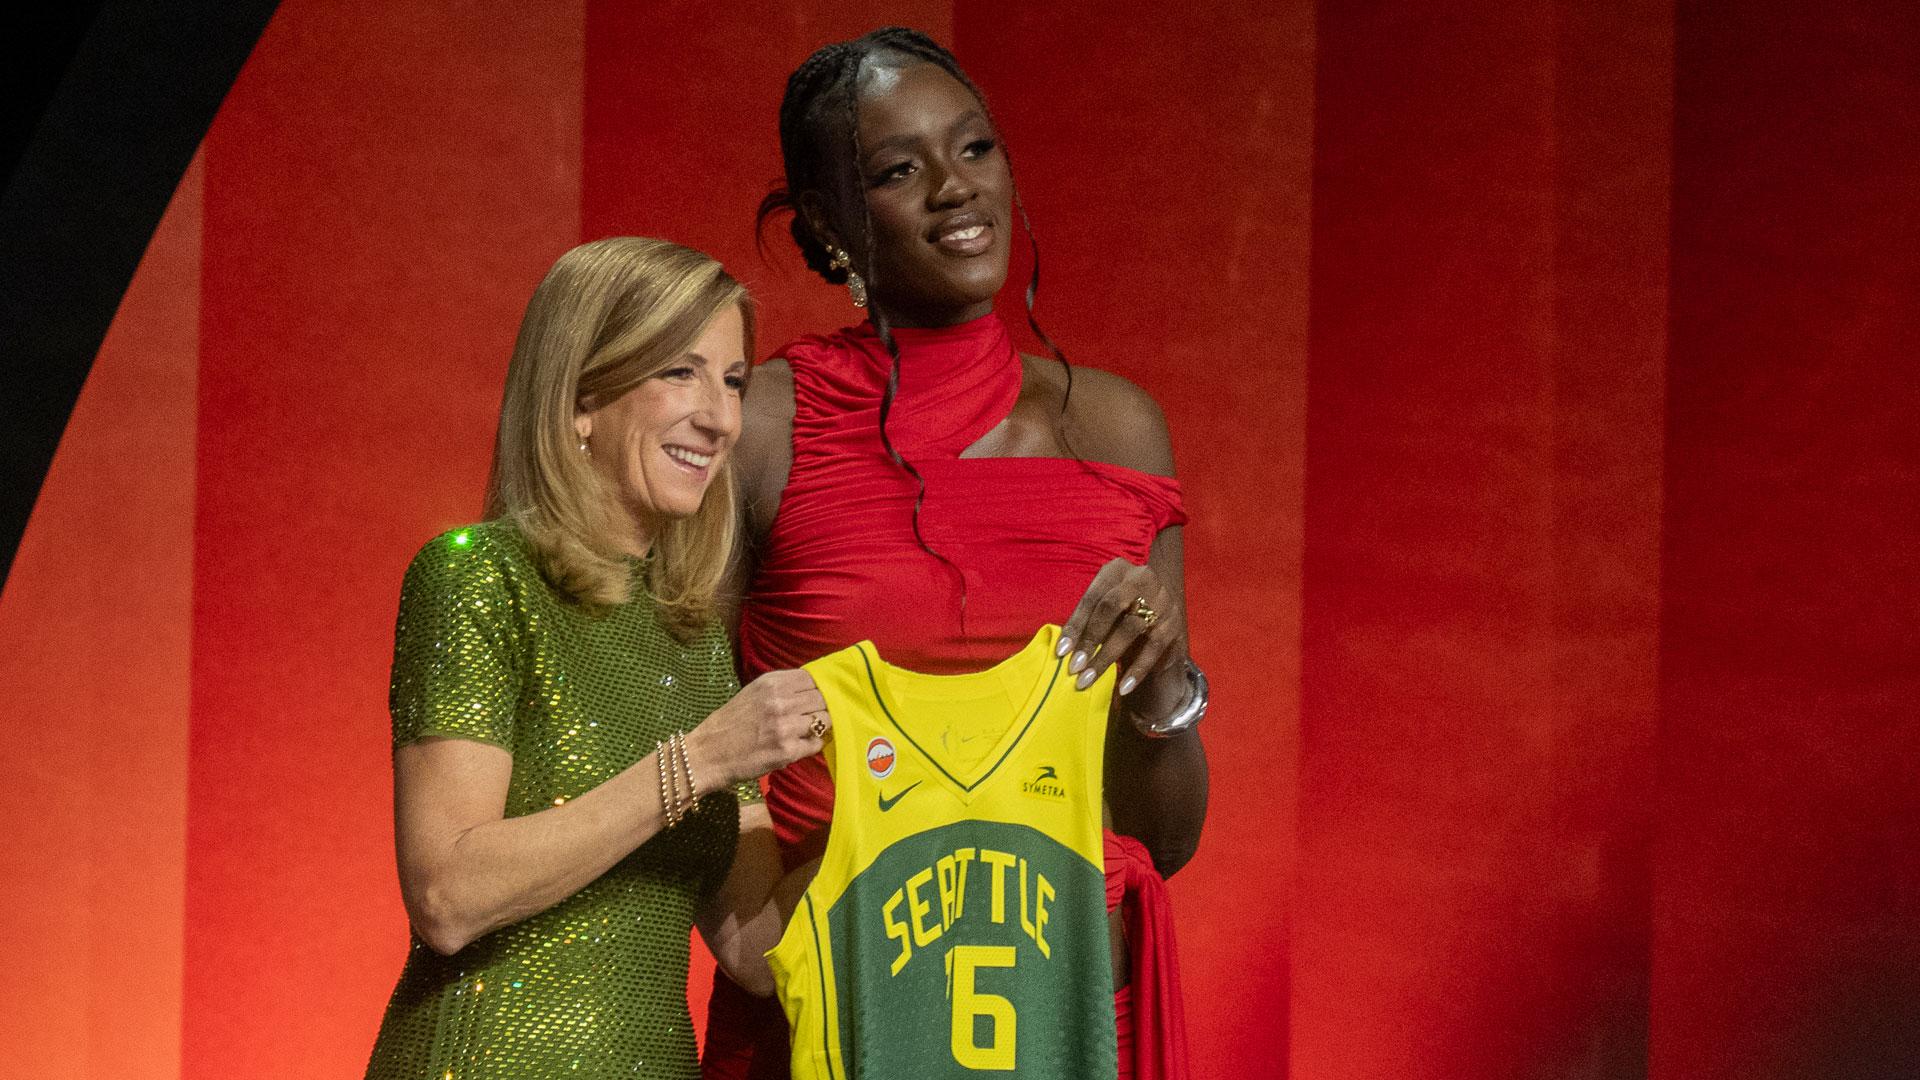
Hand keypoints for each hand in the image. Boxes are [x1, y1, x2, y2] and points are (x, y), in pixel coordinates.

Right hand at [686, 669, 829, 791]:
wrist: (707, 754)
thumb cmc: (731, 723)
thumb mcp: (753, 693)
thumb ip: (782, 688)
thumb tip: (815, 687)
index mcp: (771, 683)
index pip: (813, 678)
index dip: (818, 688)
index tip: (816, 697)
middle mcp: (780, 701)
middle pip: (823, 698)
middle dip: (823, 708)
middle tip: (814, 717)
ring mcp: (785, 727)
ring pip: (825, 720)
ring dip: (821, 726)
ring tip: (807, 731)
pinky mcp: (787, 751)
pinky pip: (816, 743)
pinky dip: (813, 744)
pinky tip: (800, 745)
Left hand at [1058, 558, 1185, 701]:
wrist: (1160, 621)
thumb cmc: (1121, 615)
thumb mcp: (1104, 611)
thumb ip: (1087, 622)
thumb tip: (1065, 650)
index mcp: (1117, 569)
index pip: (1093, 597)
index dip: (1076, 625)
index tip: (1062, 651)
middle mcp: (1142, 578)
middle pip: (1111, 607)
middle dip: (1090, 639)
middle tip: (1075, 667)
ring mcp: (1162, 600)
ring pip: (1130, 628)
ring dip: (1107, 657)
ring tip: (1089, 678)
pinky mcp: (1174, 623)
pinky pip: (1153, 648)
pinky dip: (1137, 669)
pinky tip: (1123, 686)